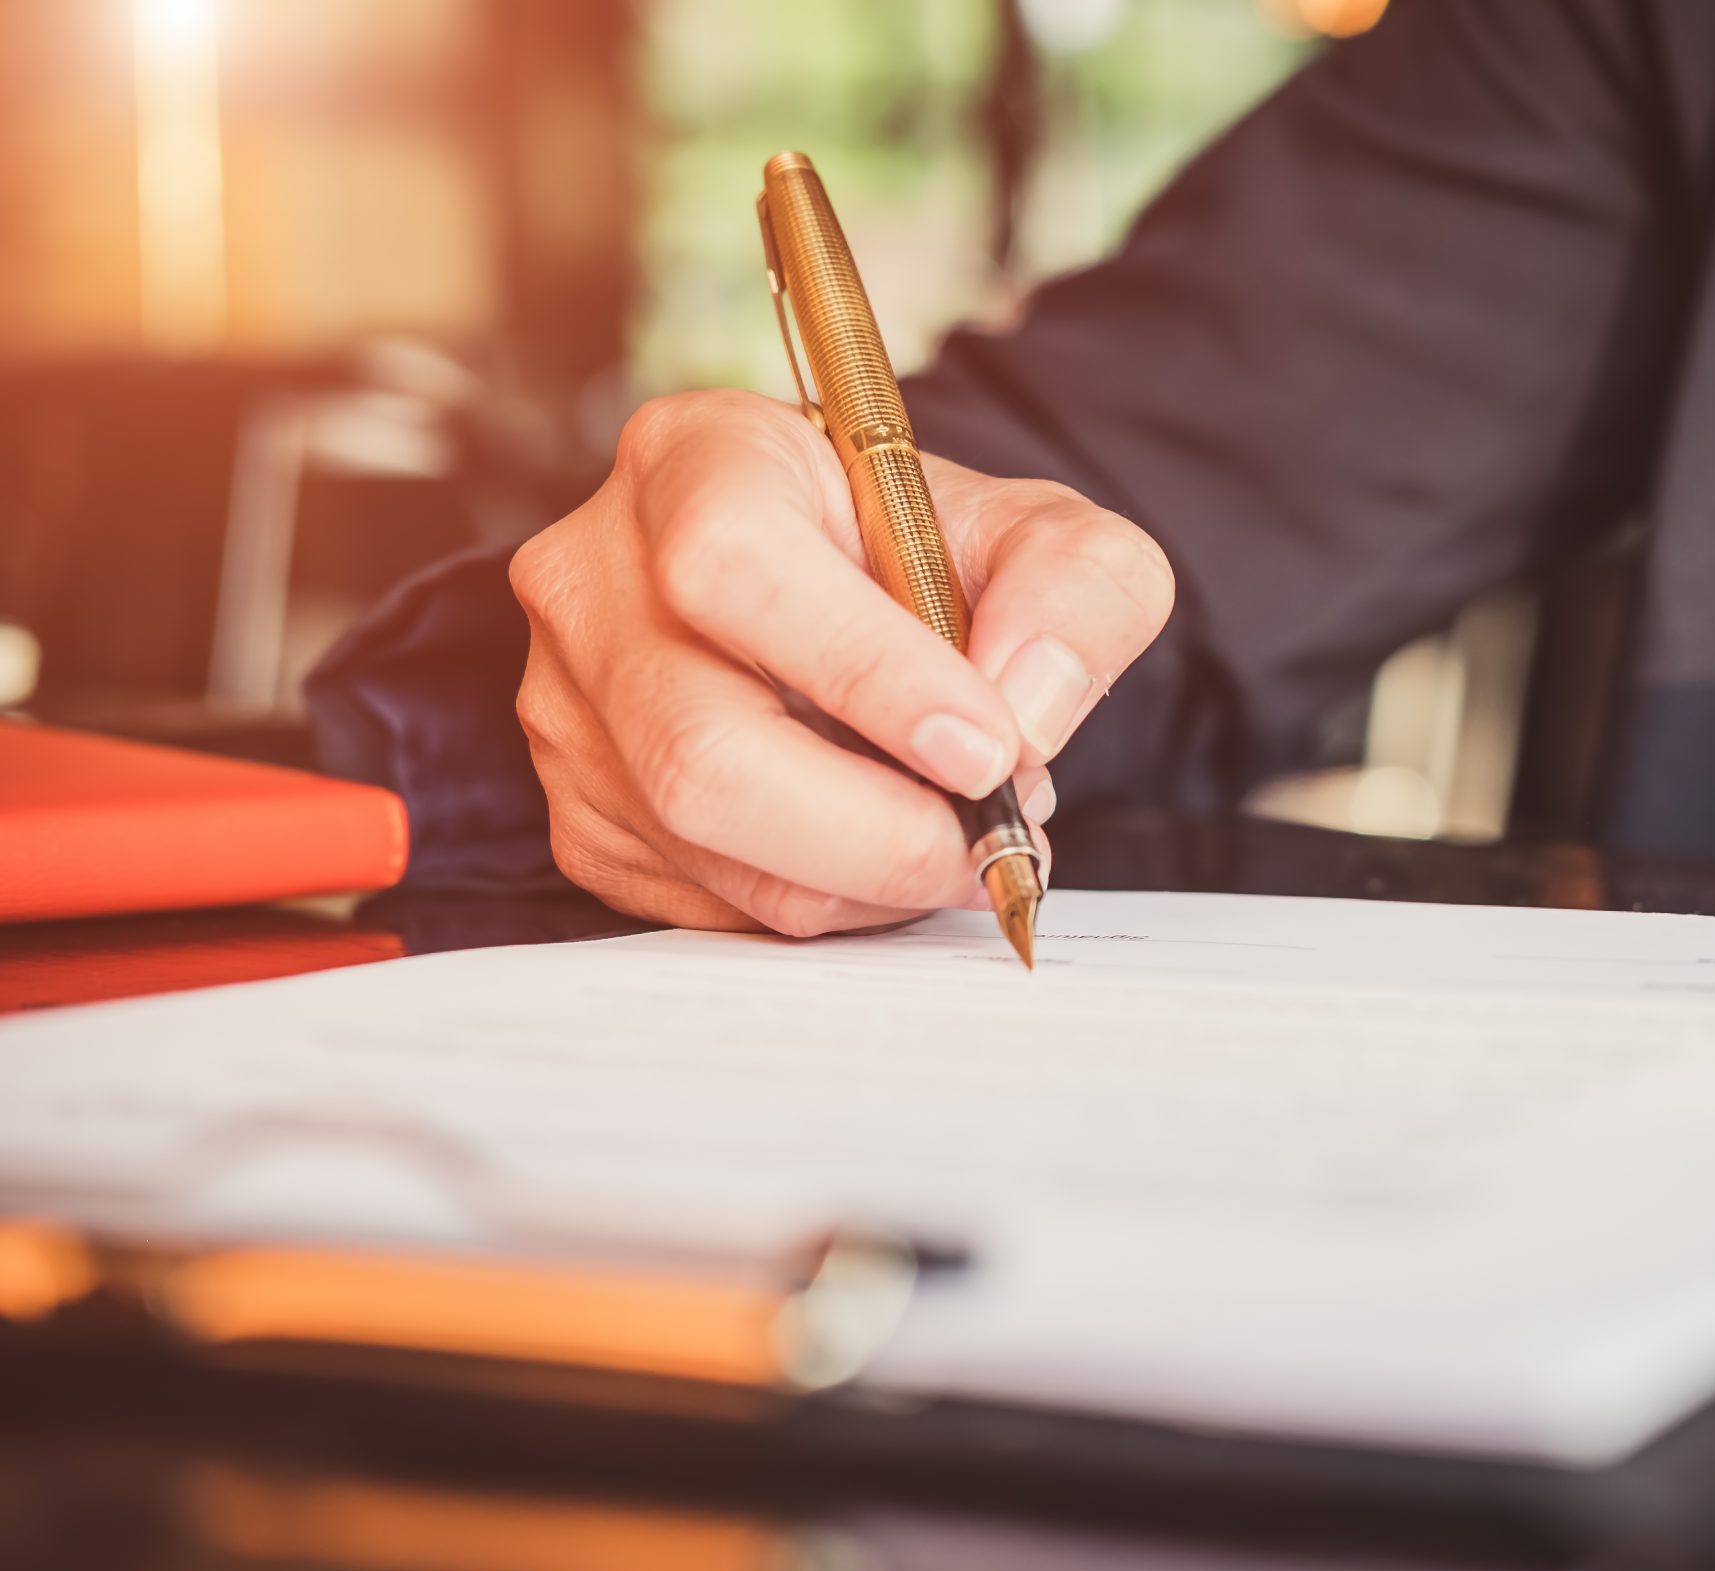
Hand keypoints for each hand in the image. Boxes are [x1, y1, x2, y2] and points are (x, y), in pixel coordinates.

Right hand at [510, 390, 1172, 934]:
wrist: (858, 596)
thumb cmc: (932, 553)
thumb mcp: (1045, 535)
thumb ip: (1078, 593)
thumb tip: (1026, 707)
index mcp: (697, 459)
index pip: (735, 566)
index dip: (866, 674)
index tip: (986, 751)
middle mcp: (597, 577)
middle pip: (700, 746)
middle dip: (876, 830)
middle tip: (992, 842)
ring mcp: (570, 704)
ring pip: (703, 841)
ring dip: (864, 877)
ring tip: (958, 840)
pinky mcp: (582, 809)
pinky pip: (703, 898)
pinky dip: (822, 900)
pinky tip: (881, 852)